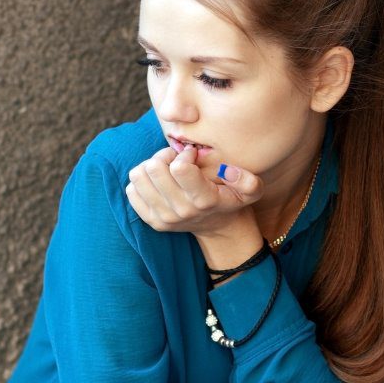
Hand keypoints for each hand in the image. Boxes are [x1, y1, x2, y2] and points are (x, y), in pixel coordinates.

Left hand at [125, 144, 264, 238]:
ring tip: (166, 170)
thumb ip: (246, 178)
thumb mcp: (252, 189)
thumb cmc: (232, 200)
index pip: (179, 168)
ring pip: (138, 176)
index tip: (192, 157)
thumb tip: (225, 170)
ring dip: (151, 167)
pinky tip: (159, 183)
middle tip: (175, 160)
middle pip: (153, 168)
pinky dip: (143, 182)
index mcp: (204, 200)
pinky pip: (132, 191)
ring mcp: (163, 218)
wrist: (219, 228)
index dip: (183, 154)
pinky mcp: (151, 221)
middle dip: (164, 156)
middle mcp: (181, 211)